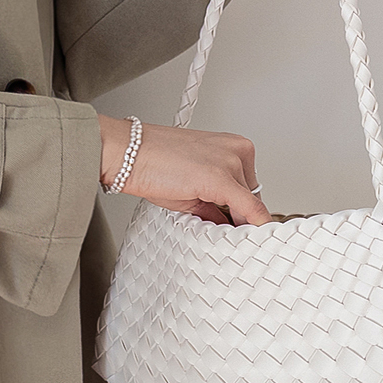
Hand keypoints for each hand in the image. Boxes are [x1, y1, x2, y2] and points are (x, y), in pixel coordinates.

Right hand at [97, 115, 271, 226]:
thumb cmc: (154, 163)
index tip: (242, 227)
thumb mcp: (194, 187)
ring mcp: (231, 163)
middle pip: (253, 197)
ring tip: (219, 234)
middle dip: (240, 217)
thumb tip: (228, 224)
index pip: (252, 187)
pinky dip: (253, 225)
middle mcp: (237, 151)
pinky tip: (251, 236)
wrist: (129, 153)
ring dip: (238, 222)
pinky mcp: (222, 179)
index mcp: (233, 146)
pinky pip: (250, 209)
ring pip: (250, 205)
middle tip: (226, 233)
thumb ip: (215, 206)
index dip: (245, 212)